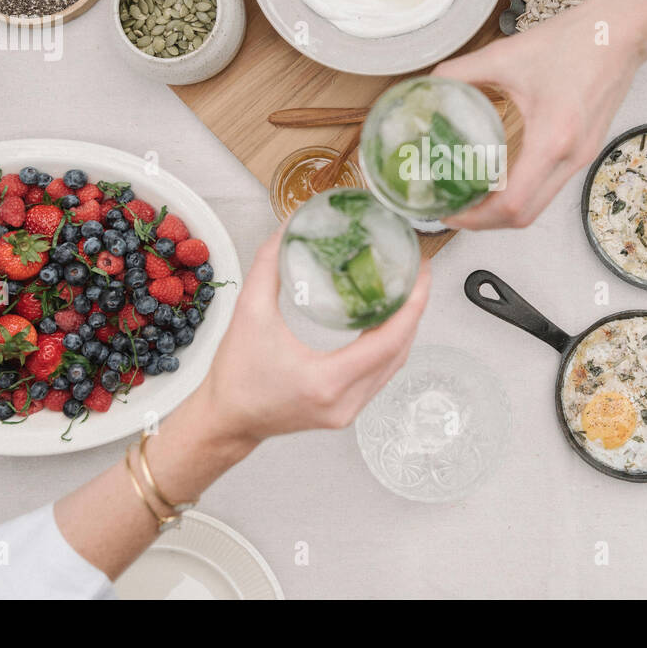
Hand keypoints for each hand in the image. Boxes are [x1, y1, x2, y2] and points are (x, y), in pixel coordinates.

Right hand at [196, 225, 431, 443]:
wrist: (226, 420)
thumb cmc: (235, 375)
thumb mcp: (248, 312)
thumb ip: (268, 265)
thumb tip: (290, 227)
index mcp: (326, 380)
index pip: (388, 341)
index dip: (411, 306)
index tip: (420, 274)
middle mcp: (345, 401)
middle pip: (399, 352)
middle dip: (414, 310)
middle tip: (417, 273)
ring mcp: (349, 411)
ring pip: (393, 365)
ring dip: (404, 329)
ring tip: (407, 291)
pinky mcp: (346, 411)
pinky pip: (380, 375)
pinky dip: (389, 347)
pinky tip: (387, 321)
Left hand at [433, 0, 643, 228]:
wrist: (622, 32)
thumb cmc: (573, 41)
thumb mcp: (505, 55)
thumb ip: (460, 72)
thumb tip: (429, 87)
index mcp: (552, 138)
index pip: (512, 204)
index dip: (477, 218)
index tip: (449, 211)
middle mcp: (571, 156)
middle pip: (525, 216)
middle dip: (485, 222)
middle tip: (454, 210)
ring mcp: (583, 157)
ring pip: (539, 206)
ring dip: (504, 211)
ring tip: (472, 198)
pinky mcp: (587, 151)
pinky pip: (551, 187)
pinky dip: (522, 193)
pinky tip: (500, 178)